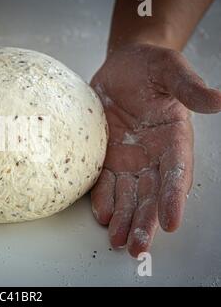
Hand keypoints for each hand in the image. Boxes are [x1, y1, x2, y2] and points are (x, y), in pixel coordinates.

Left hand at [90, 43, 220, 256]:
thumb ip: (188, 87)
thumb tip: (217, 100)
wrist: (122, 67)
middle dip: (145, 220)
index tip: (170, 221)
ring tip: (118, 241)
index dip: (173, 197)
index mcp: (174, 138)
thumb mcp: (169, 69)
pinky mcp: (108, 158)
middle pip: (151, 193)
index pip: (176, 173)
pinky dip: (104, 200)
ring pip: (129, 195)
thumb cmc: (149, 66)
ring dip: (125, 219)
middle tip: (138, 246)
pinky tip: (103, 217)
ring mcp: (129, 159)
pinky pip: (106, 184)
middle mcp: (153, 155)